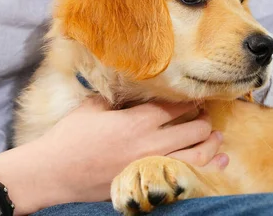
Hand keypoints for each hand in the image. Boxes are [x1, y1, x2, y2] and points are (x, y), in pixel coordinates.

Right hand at [0, 97, 227, 214]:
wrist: (54, 173)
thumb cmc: (70, 137)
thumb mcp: (92, 107)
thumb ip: (116, 98)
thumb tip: (129, 89)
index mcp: (137, 121)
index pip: (175, 107)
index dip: (190, 100)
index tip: (198, 96)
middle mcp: (150, 143)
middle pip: (192, 129)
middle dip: (204, 121)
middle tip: (207, 115)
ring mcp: (151, 166)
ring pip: (196, 154)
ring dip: (211, 143)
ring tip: (217, 136)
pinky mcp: (147, 183)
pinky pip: (186, 176)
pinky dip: (207, 168)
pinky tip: (218, 161)